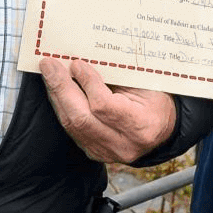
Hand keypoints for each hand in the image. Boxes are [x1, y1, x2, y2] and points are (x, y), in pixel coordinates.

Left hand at [41, 57, 176, 164]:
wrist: (164, 130)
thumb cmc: (156, 101)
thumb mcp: (146, 84)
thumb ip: (117, 75)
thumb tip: (85, 60)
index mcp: (141, 126)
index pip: (104, 106)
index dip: (87, 83)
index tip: (77, 64)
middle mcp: (123, 145)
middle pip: (82, 118)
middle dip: (61, 88)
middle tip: (49, 65)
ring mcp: (107, 153)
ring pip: (73, 126)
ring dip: (57, 97)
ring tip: (49, 74)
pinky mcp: (95, 153)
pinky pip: (72, 130)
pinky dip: (63, 108)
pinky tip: (57, 91)